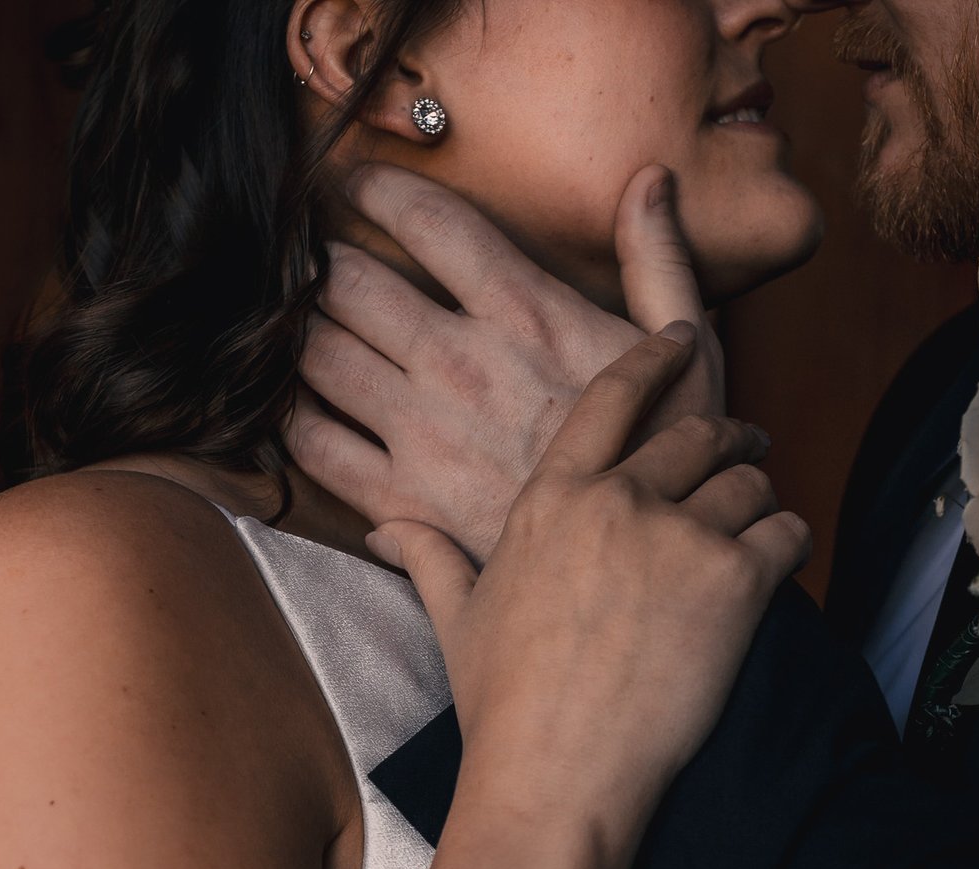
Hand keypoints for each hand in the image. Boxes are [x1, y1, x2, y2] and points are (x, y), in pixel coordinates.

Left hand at [291, 162, 722, 563]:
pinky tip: (297, 399)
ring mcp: (424, 434)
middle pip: (351, 281)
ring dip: (295, 326)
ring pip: (317, 353)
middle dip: (319, 258)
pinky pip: (314, 445)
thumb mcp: (687, 352)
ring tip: (292, 316)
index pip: (428, 221)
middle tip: (306, 253)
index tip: (352, 182)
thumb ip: (658, 261)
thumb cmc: (670, 462)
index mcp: (527, 314)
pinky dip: (290, 414)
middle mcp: (463, 365)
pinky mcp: (400, 500)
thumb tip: (647, 181)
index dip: (376, 188)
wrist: (646, 576)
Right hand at [368, 323, 808, 859]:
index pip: (611, 397)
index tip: (682, 338)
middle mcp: (617, 501)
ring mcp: (679, 538)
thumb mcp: (460, 622)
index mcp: (551, 498)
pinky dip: (791, 544)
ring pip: (749, 483)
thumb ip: (431, 559)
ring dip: (760, 497)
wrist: (557, 778)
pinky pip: (786, 534)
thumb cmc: (502, 709)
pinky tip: (781, 565)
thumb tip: (385, 531)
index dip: (653, 358)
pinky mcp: (734, 583)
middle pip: (696, 433)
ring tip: (760, 519)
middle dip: (730, 435)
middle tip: (747, 447)